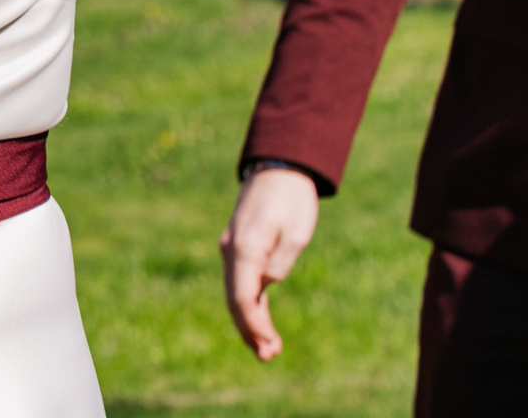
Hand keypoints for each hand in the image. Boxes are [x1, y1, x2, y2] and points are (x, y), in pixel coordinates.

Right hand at [220, 165, 320, 360]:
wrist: (278, 170)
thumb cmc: (291, 200)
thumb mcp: (296, 233)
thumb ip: (280, 263)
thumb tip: (266, 285)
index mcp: (245, 248)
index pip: (242, 297)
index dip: (254, 325)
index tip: (269, 344)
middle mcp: (232, 251)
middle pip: (235, 300)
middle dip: (250, 331)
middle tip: (270, 356)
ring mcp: (232, 250)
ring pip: (235, 294)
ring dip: (249, 322)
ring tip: (268, 350)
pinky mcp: (240, 250)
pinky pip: (240, 284)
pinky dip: (250, 306)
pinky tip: (262, 325)